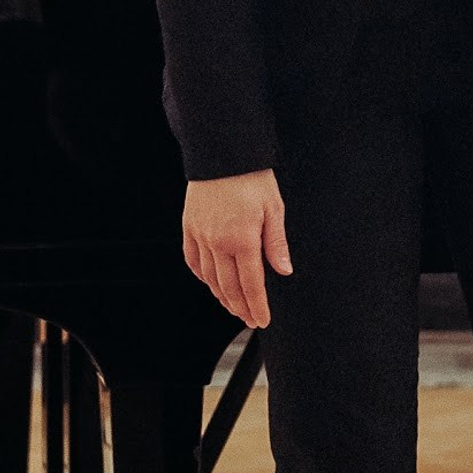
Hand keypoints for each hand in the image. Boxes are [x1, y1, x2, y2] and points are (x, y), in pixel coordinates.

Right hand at [183, 169, 291, 328]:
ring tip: (233, 307)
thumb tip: (283, 270)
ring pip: (209, 278)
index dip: (257, 306)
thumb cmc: (251, 177)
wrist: (221, 153)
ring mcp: (200, 236)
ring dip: (222, 297)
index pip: (251, 284)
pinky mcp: (189, 228)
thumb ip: (276, 243)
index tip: (262, 319)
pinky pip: (193, 261)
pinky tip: (211, 283)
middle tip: (249, 319)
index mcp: (242, 239)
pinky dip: (202, 277)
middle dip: (240, 307)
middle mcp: (218, 242)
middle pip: (229, 287)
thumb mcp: (273, 208)